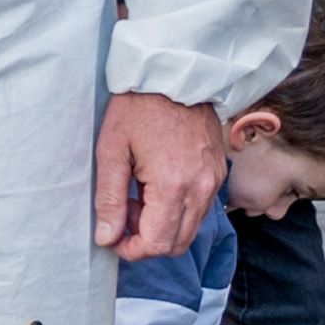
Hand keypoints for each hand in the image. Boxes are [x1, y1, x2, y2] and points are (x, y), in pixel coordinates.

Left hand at [94, 92, 226, 260]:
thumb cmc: (137, 107)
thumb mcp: (111, 150)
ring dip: (162, 226)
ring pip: (190, 229)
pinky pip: (200, 209)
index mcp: (173, 185)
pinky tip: (156, 187)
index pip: (158, 243)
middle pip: (177, 244)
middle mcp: (201, 188)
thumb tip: (107, 237)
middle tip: (123, 213)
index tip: (113, 235)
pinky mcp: (218, 173)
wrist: (174, 75)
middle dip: (146, 240)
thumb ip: (109, 199)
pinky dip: (177, 210)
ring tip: (138, 196)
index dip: (131, 249)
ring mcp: (214, 181)